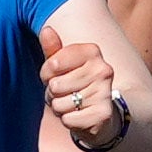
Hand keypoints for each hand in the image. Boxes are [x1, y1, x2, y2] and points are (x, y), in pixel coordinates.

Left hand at [39, 26, 130, 151]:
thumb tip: (46, 30)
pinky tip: (79, 117)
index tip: (57, 75)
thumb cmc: (76, 85)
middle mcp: (103, 69)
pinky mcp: (103, 114)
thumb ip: (53, 49)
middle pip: (55, 85)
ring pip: (60, 104)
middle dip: (53, 94)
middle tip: (66, 94)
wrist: (102, 115)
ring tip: (72, 105)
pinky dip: (68, 121)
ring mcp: (105, 92)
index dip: (47, 74)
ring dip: (59, 108)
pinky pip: (68, 120)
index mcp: (93, 51)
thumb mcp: (62, 66)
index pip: (53, 63)